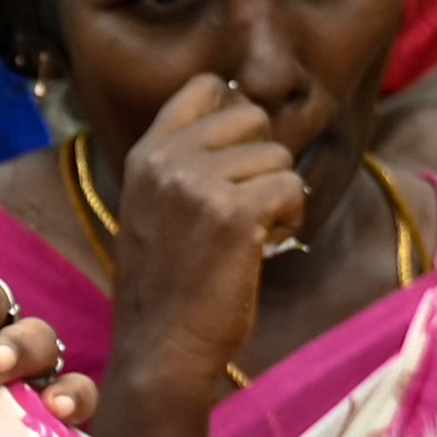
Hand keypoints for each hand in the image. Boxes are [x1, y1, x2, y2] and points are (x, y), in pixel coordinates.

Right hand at [103, 75, 311, 405]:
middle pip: (251, 116)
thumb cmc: (170, 286)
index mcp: (145, 154)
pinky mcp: (232, 213)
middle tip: (247, 206)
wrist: (161, 349)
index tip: (237, 161)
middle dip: (263, 159)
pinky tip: (263, 246)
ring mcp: (197, 184)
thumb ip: (187, 162)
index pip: (204, 87)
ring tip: (251, 234)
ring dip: (278, 195)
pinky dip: (289, 219)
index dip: (235, 117)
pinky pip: (290, 188)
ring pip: (277, 155)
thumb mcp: (158, 208)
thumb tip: (248, 114)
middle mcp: (166, 160)